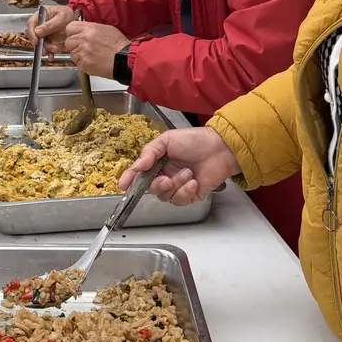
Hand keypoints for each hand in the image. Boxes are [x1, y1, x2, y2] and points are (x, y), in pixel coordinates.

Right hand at [29, 4, 74, 52]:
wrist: (75, 19)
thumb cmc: (67, 14)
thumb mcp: (61, 17)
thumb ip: (49, 24)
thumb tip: (37, 31)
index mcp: (41, 15)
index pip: (31, 23)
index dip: (31, 33)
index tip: (36, 41)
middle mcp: (39, 24)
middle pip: (33, 34)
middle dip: (37, 43)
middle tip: (42, 49)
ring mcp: (43, 32)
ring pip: (39, 42)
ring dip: (42, 49)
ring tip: (47, 53)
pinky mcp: (48, 39)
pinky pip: (46, 47)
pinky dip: (48, 52)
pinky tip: (51, 56)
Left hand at [66, 20, 128, 78]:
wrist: (124, 59)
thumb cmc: (118, 44)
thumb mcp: (106, 28)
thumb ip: (91, 28)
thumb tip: (82, 29)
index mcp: (89, 29)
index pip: (69, 27)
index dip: (72, 32)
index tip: (75, 36)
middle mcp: (84, 39)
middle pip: (68, 42)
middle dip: (74, 45)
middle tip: (83, 48)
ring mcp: (83, 52)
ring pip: (72, 54)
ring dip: (78, 55)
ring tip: (90, 56)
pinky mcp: (84, 64)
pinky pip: (78, 63)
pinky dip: (83, 64)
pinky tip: (92, 62)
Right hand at [117, 127, 239, 206]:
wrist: (219, 148)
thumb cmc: (194, 140)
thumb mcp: (167, 140)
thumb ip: (149, 152)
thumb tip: (137, 166)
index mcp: (158, 162)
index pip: (140, 174)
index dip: (130, 179)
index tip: (122, 185)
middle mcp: (166, 175)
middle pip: (152, 189)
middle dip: (158, 185)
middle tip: (167, 178)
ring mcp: (178, 186)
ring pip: (166, 196)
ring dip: (177, 185)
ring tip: (189, 173)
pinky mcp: (191, 196)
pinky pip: (180, 201)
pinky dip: (186, 192)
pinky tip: (194, 181)